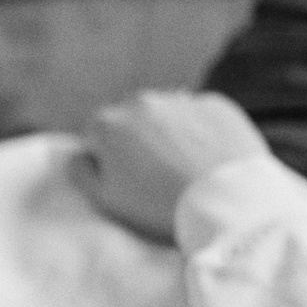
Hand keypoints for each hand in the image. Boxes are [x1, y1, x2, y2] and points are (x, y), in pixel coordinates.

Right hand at [79, 90, 268, 239]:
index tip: (127, 181)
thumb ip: (82, 173)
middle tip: (157, 177)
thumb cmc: (160, 207)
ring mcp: (180, 99)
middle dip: (139, 141)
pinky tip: (210, 160)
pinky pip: (202, 115)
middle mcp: (141, 101)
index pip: (96, 134)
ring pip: (167, 115)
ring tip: (186, 170)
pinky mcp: (216, 104)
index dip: (109, 159)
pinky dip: (203, 131)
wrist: (225, 203)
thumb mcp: (106, 202)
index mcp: (107, 123)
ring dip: (170, 134)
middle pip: (131, 120)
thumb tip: (81, 154)